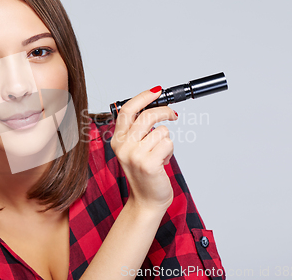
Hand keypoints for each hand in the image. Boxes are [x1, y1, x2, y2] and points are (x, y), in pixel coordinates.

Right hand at [111, 86, 177, 213]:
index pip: (128, 110)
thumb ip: (138, 130)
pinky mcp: (148, 164)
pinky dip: (170, 151)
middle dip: (164, 111)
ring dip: (166, 141)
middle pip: (147, 116)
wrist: (146, 200)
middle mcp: (122, 146)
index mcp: (117, 140)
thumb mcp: (134, 149)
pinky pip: (168, 143)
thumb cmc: (144, 173)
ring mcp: (134, 155)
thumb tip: (154, 106)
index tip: (157, 91)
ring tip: (160, 155)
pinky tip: (163, 162)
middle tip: (173, 114)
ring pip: (161, 131)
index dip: (143, 97)